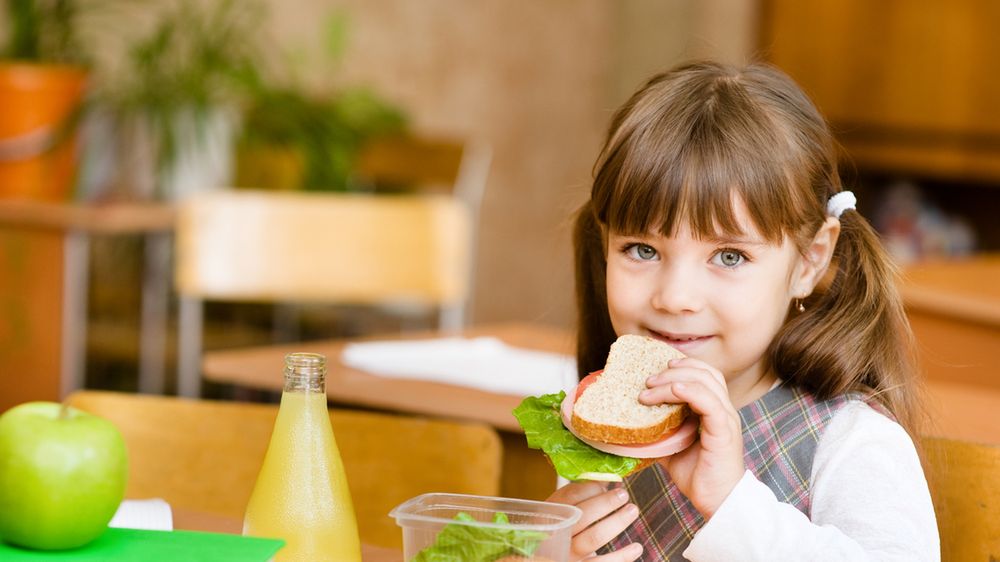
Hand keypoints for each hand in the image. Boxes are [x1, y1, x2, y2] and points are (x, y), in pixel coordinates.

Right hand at [546, 481, 642, 560]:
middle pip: (582, 515)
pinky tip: (637, 547)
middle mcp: (556, 534)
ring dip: (616, 522)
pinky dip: (622, 556)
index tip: (606, 483)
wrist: (550, 558)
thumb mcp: (565, 512)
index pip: (568, 497)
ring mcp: (568, 554)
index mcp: (550, 514)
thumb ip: (581, 496)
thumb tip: (608, 476)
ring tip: (633, 510)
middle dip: (605, 503)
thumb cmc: (564, 530)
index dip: (589, 488)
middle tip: (623, 494)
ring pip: (593, 538)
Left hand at [639, 357, 744, 518]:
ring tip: (651, 387)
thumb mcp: (671, 448)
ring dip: (674, 379)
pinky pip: (710, 402)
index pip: (705, 374)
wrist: (717, 501)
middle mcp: (723, 410)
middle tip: (648, 381)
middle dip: (673, 370)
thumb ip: (658, 432)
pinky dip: (691, 391)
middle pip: (704, 372)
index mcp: (714, 410)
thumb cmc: (698, 476)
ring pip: (705, 382)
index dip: (684, 365)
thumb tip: (629, 426)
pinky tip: (674, 391)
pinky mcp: (724, 431)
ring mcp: (726, 418)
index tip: (659, 368)